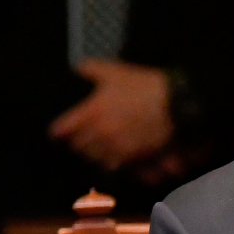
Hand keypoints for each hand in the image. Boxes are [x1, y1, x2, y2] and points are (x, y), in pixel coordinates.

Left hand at [48, 59, 173, 170]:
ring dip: (93, 153)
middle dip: (76, 142)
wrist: (175, 105)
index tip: (57, 131)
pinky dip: (110, 162)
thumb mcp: (117, 72)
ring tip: (96, 147)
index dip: (58, 130)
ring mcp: (114, 148)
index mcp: (91, 112)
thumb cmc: (145, 86)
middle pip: (77, 146)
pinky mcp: (131, 158)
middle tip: (79, 137)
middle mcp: (99, 134)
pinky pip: (112, 166)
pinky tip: (114, 156)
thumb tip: (77, 67)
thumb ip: (93, 69)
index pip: (63, 129)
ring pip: (93, 158)